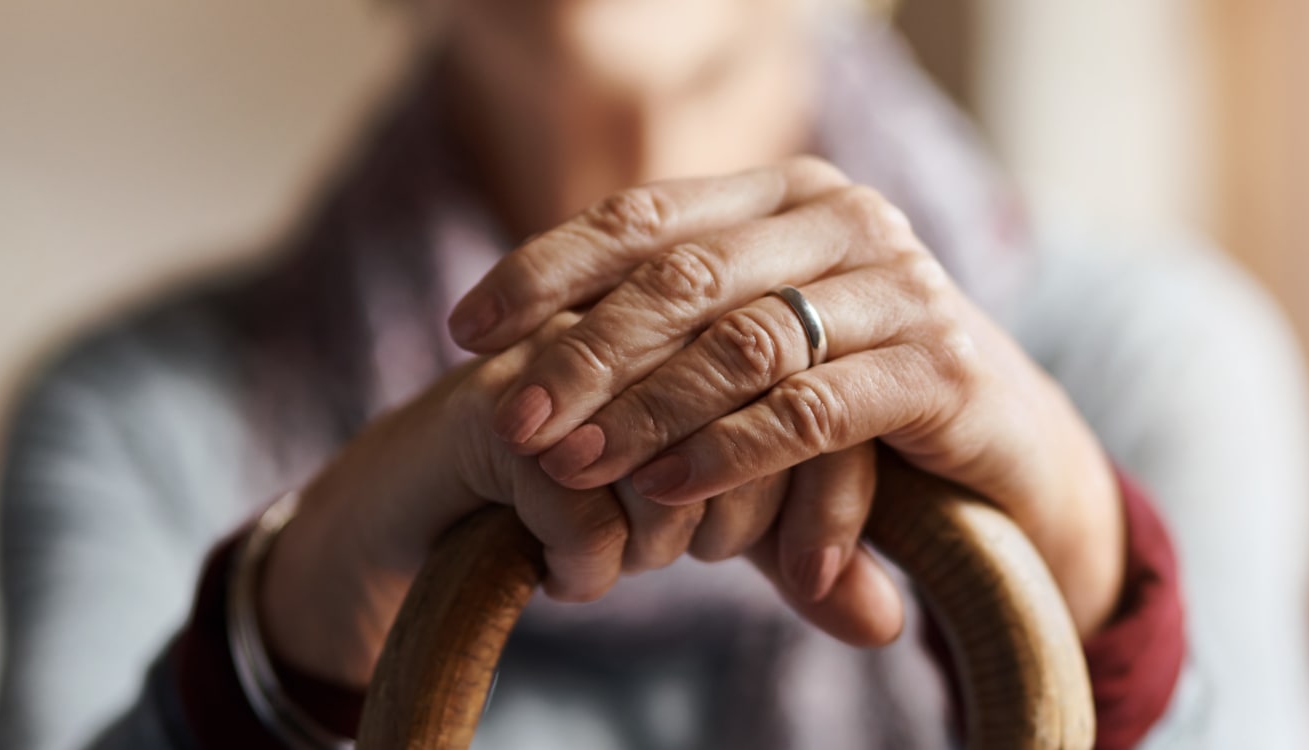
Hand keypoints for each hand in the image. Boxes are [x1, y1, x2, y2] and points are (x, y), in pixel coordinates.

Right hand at [258, 312, 901, 688]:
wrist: (416, 508)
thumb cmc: (584, 500)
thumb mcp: (715, 524)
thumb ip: (806, 557)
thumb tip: (891, 622)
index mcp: (716, 310)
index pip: (822, 388)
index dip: (830, 497)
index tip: (807, 574)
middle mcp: (645, 314)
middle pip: (757, 414)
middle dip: (745, 519)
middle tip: (697, 559)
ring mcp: (567, 352)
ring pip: (671, 457)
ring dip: (662, 538)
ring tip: (633, 564)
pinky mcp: (495, 411)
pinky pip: (582, 502)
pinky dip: (589, 563)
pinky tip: (571, 578)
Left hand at [448, 157, 1126, 633]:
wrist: (1012, 458)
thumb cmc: (859, 403)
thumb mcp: (760, 353)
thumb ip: (671, 334)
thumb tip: (516, 347)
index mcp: (790, 195)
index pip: (647, 215)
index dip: (547, 267)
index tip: (467, 328)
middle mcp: (847, 219)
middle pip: (684, 276)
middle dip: (583, 351)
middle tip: (510, 416)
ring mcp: (902, 286)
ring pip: (742, 341)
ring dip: (645, 409)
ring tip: (574, 464)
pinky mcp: (940, 367)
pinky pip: (810, 409)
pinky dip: (728, 452)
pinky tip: (664, 487)